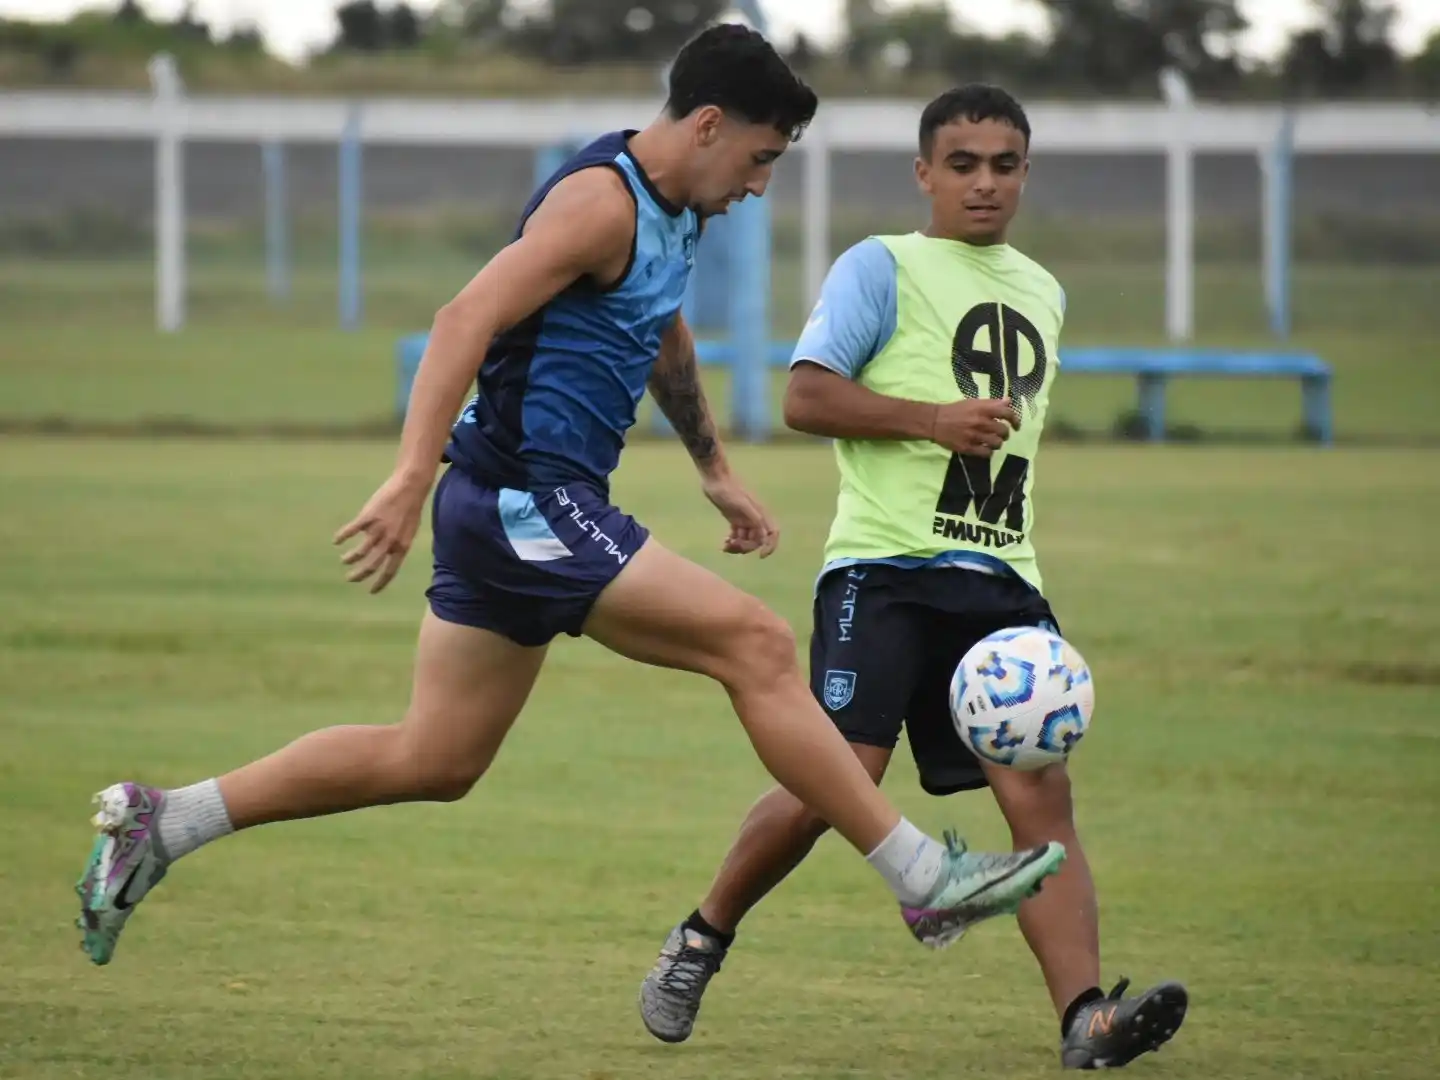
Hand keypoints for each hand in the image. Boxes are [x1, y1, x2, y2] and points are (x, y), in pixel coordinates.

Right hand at [333, 471, 430, 593]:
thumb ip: (398, 543)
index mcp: (402, 547)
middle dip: (359, 575)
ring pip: (359, 552)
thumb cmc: (411, 508)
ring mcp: (377, 530)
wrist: (410, 487)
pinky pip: (351, 531)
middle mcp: (389, 542)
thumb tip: (386, 552)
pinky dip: (342, 537)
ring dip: (349, 559)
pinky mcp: (367, 517)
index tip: (371, 592)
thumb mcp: (409, 530)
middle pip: (371, 566)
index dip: (380, 583)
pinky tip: (336, 540)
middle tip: (350, 579)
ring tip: (344, 560)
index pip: (390, 571)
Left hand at [701, 471, 779, 557]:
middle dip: (746, 547)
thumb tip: (764, 535)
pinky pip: (737, 536)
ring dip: (738, 546)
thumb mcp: (740, 504)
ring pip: (746, 539)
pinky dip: (732, 541)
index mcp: (759, 514)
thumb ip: (753, 517)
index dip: (770, 546)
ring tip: (725, 545)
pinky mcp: (734, 518)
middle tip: (731, 546)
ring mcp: (744, 519)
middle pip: (757, 540)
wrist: (714, 478)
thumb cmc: (727, 489)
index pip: (773, 534)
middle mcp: (754, 518)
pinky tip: (723, 542)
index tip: (760, 556)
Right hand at [930, 398, 1020, 456]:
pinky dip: (988, 452)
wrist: (934, 421)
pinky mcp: (967, 447)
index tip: (1016, 425)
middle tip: (1001, 435)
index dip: (1015, 420)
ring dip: (997, 444)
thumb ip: (991, 403)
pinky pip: (986, 454)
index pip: (1007, 413)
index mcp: (982, 408)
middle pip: (1003, 431)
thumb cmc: (955, 410)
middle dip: (1005, 434)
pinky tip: (985, 449)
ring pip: (997, 443)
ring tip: (992, 442)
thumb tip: (1009, 401)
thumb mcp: (973, 402)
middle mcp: (980, 422)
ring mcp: (974, 436)